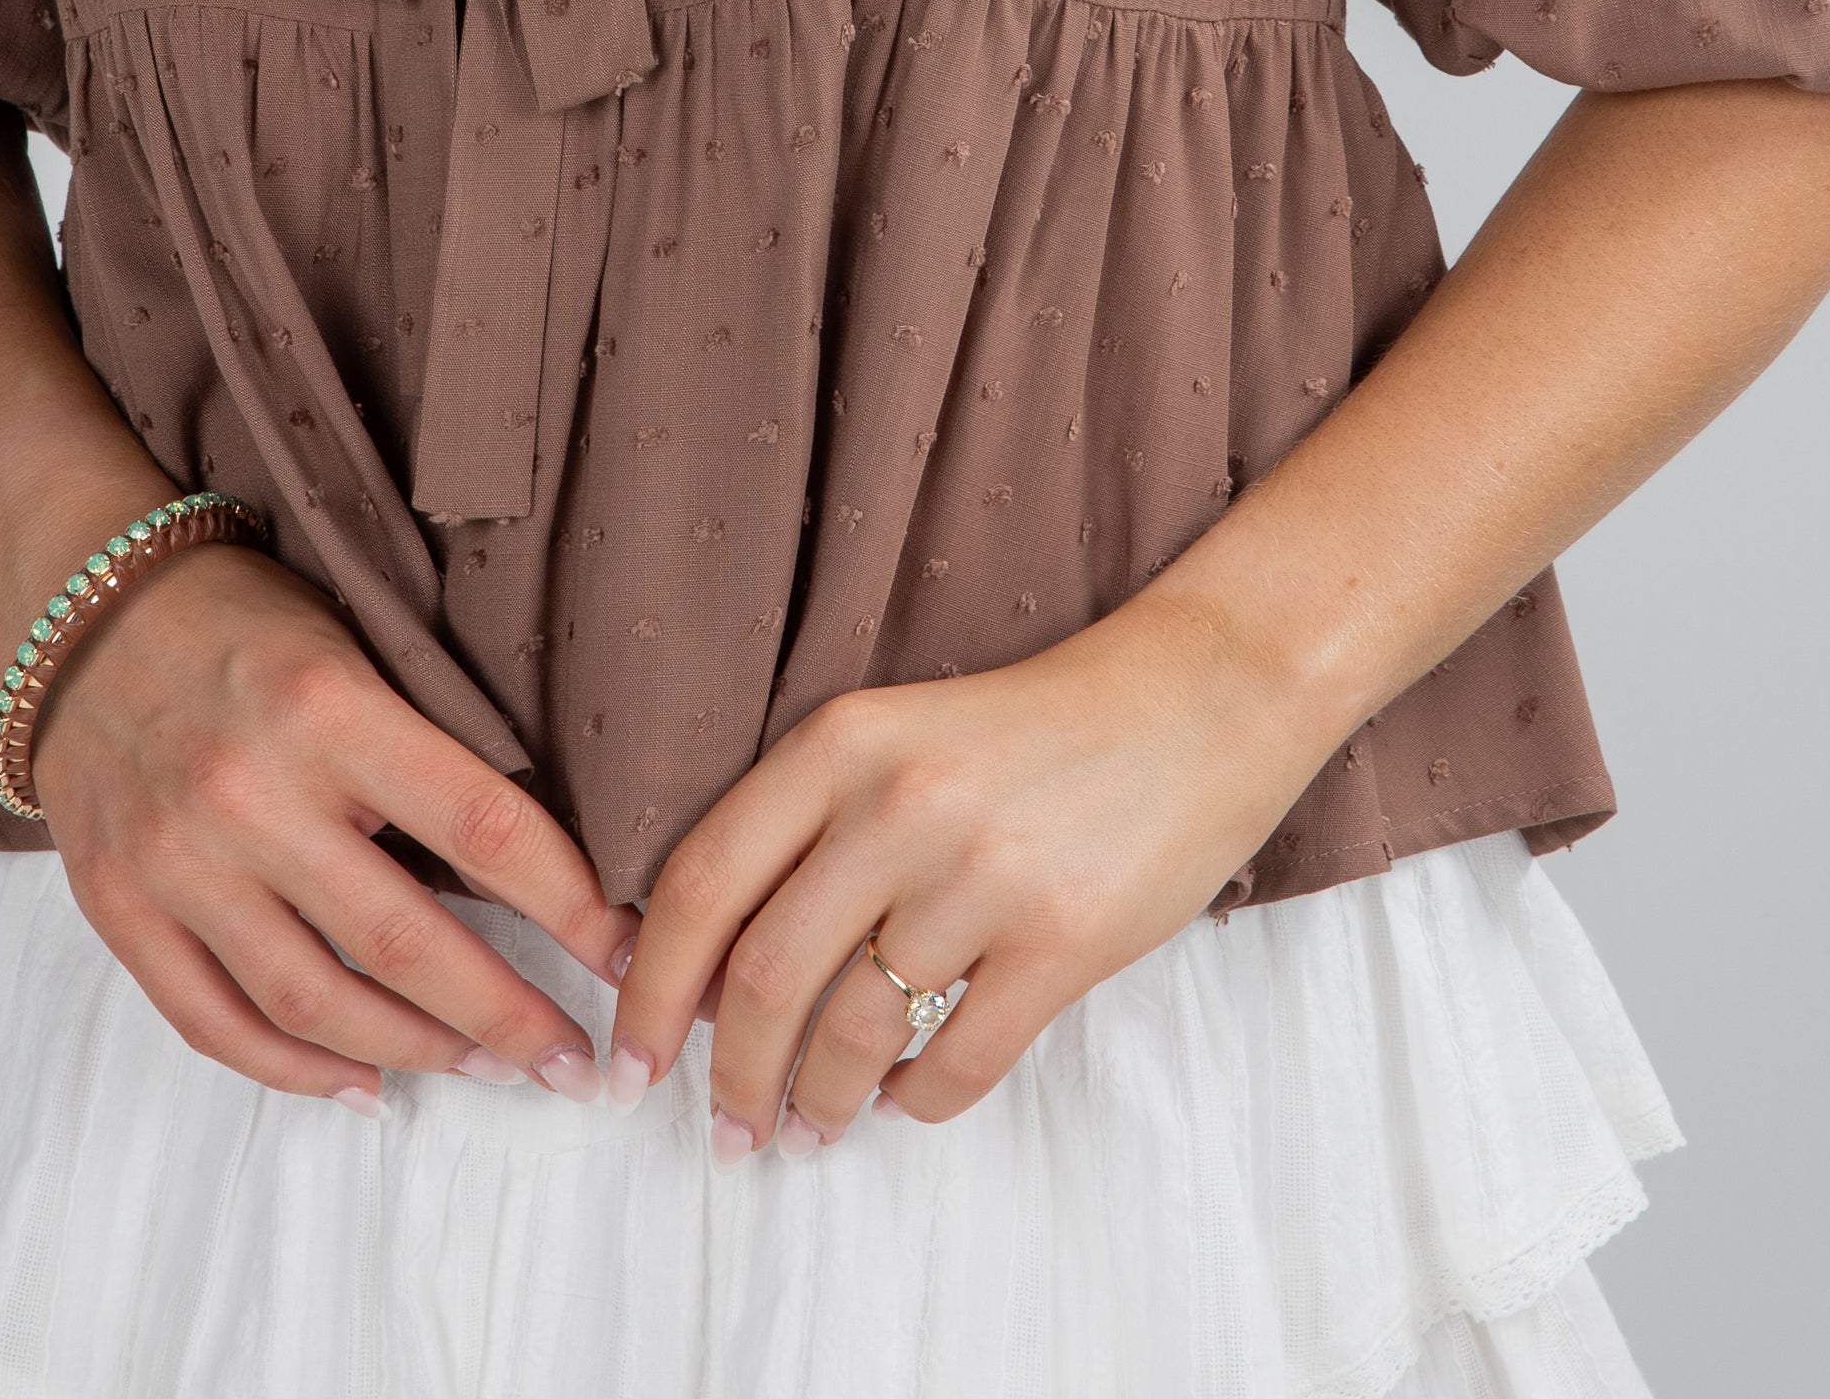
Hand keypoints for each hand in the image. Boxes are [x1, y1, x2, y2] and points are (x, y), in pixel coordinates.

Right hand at [29, 542, 637, 1111]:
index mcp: (326, 706)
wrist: (81, 605)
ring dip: (417, 1052)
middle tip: (573, 1061)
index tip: (627, 955)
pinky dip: (297, 1074)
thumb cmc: (242, 615)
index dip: (567, 902)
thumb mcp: (352, 644)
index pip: (479, 823)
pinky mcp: (120, 908)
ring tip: (487, 1067)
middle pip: (404, 941)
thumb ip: (423, 745)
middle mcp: (248, 791)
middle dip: (506, 1015)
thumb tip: (538, 863)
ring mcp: (176, 860)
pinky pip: (218, 1023)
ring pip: (315, 1002)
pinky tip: (364, 1086)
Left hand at [609, 593, 1332, 1152]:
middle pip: (764, 979)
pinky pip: (956, 1064)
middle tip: (725, 1132)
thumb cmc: (1032, 726)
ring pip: (854, 1036)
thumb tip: (709, 970)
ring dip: (817, 1107)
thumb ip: (807, 827)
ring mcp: (985, 876)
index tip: (632, 1061)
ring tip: (810, 1131)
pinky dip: (913, 1105)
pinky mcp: (1064, 942)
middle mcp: (900, 805)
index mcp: (841, 743)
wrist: (1197, 697)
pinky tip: (901, 1101)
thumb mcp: (898, 734)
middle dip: (730, 1081)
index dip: (650, 991)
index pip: (700, 883)